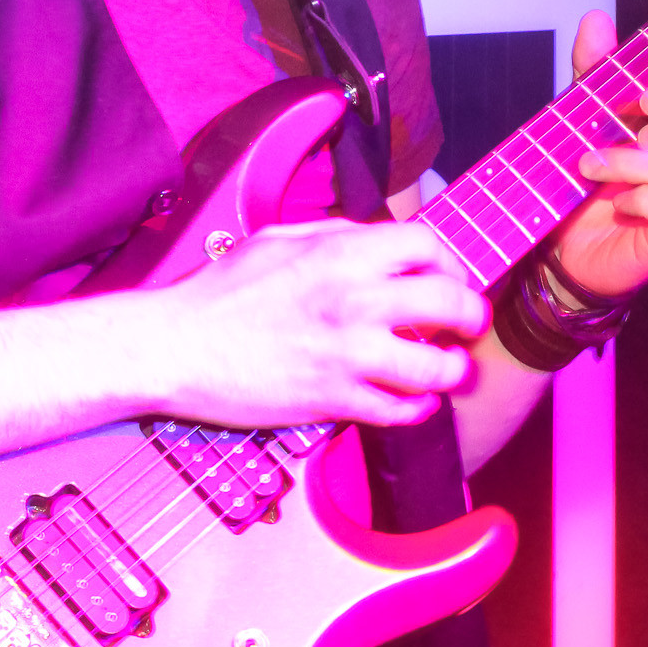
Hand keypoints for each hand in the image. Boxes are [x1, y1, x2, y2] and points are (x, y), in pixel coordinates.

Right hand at [147, 218, 488, 429]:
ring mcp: (347, 354)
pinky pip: (399, 411)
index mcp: (340, 253)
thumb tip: (377, 240)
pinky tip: (412, 401)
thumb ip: (335, 235)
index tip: (447, 275)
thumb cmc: (219, 292)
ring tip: (449, 368)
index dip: (448, 261)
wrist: (175, 346)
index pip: (429, 245)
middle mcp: (354, 300)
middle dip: (471, 314)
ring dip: (453, 369)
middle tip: (469, 323)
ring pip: (436, 367)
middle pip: (451, 303)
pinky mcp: (333, 400)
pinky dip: (417, 409)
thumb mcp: (278, 238)